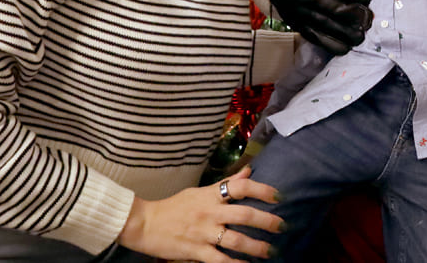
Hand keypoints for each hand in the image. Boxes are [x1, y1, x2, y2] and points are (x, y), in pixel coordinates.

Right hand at [116, 166, 282, 261]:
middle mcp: (210, 213)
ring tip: (270, 250)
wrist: (144, 224)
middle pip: (244, 214)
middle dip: (267, 221)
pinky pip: (220, 260)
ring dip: (256, 247)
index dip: (262, 190)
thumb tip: (248, 172)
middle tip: (282, 226)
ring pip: (236, 240)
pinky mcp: (196, 251)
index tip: (279, 196)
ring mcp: (203, 233)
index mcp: (211, 196)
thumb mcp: (199, 191)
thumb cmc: (174, 207)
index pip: (240, 187)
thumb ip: (225, 184)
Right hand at [265, 0, 374, 54]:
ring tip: (362, 34)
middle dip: (359, 17)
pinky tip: (347, 46)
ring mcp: (299, 12)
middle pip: (338, 11)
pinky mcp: (295, 23)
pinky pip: (315, 38)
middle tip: (369, 18)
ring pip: (328, 28)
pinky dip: (333, 45)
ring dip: (349, 34)